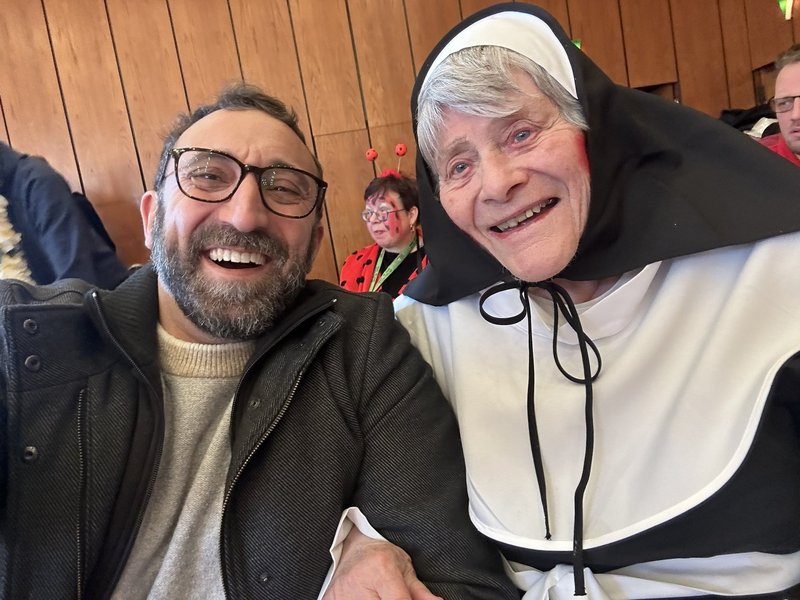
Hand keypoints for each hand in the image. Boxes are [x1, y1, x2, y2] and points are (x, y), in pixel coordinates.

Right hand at [322, 528, 441, 599]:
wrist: (350, 545)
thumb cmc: (379, 555)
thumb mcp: (404, 567)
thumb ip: (420, 591)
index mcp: (381, 568)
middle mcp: (358, 581)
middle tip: (389, 595)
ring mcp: (340, 594)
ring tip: (377, 594)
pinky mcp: (328, 599)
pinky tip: (365, 596)